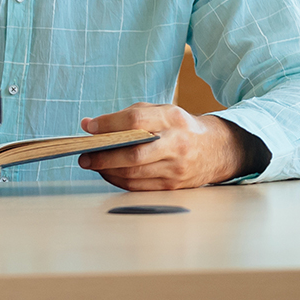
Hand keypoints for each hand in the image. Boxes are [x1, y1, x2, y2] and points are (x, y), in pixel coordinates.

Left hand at [77, 103, 242, 190]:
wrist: (214, 150)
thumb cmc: (180, 128)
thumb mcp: (161, 112)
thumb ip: (128, 115)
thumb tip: (90, 125)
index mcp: (173, 119)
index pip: (136, 121)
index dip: (109, 124)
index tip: (90, 127)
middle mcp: (176, 144)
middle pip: (133, 153)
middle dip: (104, 156)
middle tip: (84, 156)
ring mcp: (175, 168)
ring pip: (133, 173)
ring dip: (107, 171)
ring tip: (93, 164)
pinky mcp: (172, 186)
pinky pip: (138, 187)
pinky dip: (119, 180)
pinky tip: (109, 173)